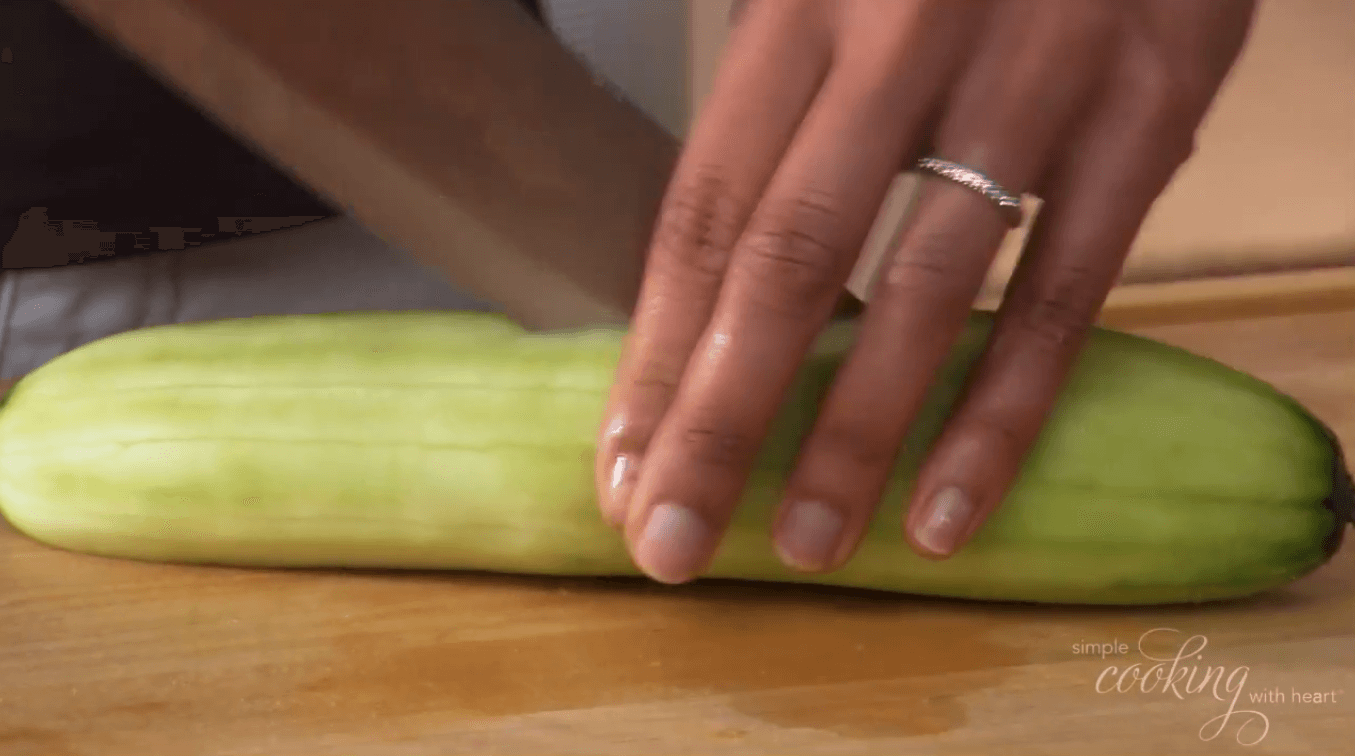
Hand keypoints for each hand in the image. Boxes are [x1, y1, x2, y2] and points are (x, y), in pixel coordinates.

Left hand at [595, 0, 1256, 582]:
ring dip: (852, 437)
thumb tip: (709, 278)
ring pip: (922, 289)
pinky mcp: (1147, 110)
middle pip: (784, 263)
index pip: (705, 211)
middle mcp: (900, 40)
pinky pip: (1066, 291)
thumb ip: (779, 113)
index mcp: (802, 9)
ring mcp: (1030, 78)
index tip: (620, 466)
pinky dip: (1003, 411)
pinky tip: (948, 509)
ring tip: (804, 548)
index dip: (655, 351)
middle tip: (666, 544)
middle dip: (715, 419)